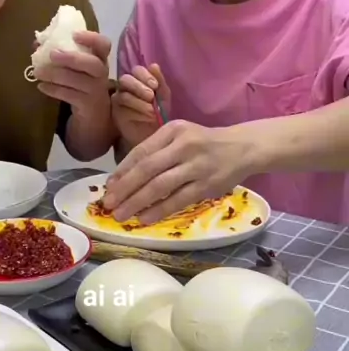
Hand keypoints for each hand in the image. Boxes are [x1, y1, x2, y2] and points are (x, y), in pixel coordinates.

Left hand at [36, 30, 111, 117]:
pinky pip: (69, 95)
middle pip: (92, 64)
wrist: (93, 113)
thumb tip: (37, 43)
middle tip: (52, 54)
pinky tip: (41, 86)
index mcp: (100, 59)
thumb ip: (61, 53)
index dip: (91, 38)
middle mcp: (102, 73)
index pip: (104, 45)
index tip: (74, 35)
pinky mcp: (88, 105)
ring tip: (38, 72)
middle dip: (71, 58)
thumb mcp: (76, 68)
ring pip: (78, 80)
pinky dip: (53, 90)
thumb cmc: (82, 83)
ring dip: (55, 74)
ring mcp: (97, 91)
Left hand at [103, 120, 253, 222]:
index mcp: (172, 131)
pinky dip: (159, 211)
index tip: (108, 187)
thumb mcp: (179, 136)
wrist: (242, 148)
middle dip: (124, 189)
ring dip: (137, 202)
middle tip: (108, 204)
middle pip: (147, 169)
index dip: (122, 171)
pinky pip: (178, 200)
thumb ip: (155, 152)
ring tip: (121, 215)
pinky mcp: (207, 185)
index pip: (141, 152)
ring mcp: (196, 166)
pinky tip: (144, 219)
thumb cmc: (204, 144)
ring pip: (160, 186)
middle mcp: (183, 145)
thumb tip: (122, 179)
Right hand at [112, 64, 170, 146]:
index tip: (155, 85)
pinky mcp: (115, 111)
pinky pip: (120, 105)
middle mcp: (126, 87)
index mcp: (139, 80)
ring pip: (123, 93)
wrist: (154, 134)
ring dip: (138, 100)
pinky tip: (144, 114)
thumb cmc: (159, 114)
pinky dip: (134, 108)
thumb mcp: (163, 97)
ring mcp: (118, 98)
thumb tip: (154, 65)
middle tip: (151, 96)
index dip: (145, 75)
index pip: (137, 70)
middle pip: (126, 79)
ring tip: (151, 109)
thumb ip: (159, 81)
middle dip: (139, 86)